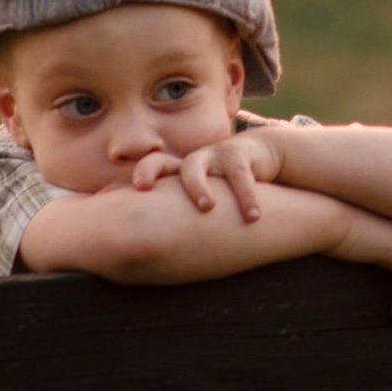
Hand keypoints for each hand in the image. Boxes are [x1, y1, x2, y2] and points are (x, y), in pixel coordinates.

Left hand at [137, 132, 278, 222]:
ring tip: (206, 208)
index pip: (149, 169)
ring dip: (198, 188)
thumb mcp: (202, 192)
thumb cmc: (226, 182)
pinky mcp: (238, 154)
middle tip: (143, 188)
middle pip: (160, 162)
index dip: (137, 178)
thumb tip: (147, 237)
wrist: (261, 154)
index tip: (130, 192)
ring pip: (196, 168)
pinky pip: (239, 176)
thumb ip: (180, 207)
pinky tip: (254, 217)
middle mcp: (189, 162)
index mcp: (177, 172)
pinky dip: (246, 197)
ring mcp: (211, 155)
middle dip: (149, 171)